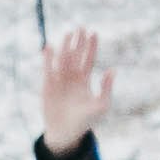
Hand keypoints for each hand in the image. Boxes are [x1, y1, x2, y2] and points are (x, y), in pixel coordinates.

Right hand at [39, 23, 113, 158]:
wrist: (65, 132)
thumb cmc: (85, 120)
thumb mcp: (101, 105)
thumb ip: (106, 88)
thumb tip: (112, 70)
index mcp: (84, 80)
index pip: (89, 59)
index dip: (91, 46)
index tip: (94, 33)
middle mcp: (71, 77)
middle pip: (75, 55)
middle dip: (78, 42)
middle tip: (81, 27)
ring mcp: (59, 80)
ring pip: (62, 59)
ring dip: (65, 47)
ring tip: (68, 33)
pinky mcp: (47, 85)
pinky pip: (48, 69)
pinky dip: (49, 59)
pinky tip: (50, 47)